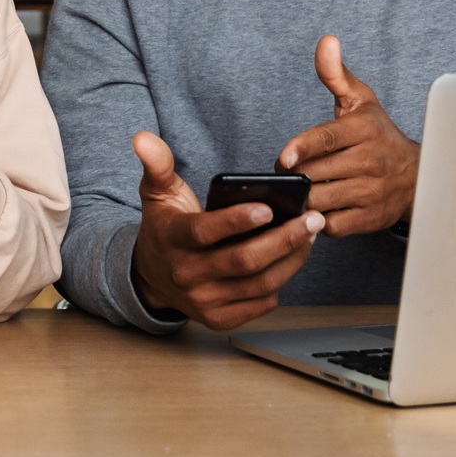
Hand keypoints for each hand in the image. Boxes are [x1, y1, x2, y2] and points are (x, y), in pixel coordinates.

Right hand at [128, 131, 322, 331]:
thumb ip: (157, 165)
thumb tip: (144, 138)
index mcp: (172, 239)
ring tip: (310, 236)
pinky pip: (261, 303)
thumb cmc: (166, 228)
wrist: (152, 278)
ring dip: (291, 259)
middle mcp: (186, 274)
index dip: (236, 222)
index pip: (204, 232)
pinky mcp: (219, 318)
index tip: (267, 209)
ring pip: (259, 284)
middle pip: (243, 261)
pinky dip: (282, 281)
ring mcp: (203, 301)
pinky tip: (293, 259)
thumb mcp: (158, 194)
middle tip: (311, 219)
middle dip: (284, 239)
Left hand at [278, 35, 419, 237]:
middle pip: (316, 173)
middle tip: (285, 174)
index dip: (302, 148)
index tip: (282, 159)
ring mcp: (372, 193)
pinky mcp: (370, 219)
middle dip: (295, 176)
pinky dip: (317, 220)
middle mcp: (370, 161)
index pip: (327, 139)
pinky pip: (332, 225)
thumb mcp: (360, 100)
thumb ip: (336, 74)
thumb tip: (326, 40)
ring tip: (296, 192)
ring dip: (303, 199)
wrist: (418, 176)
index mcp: (364, 129)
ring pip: (321, 200)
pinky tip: (315, 210)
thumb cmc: (378, 134)